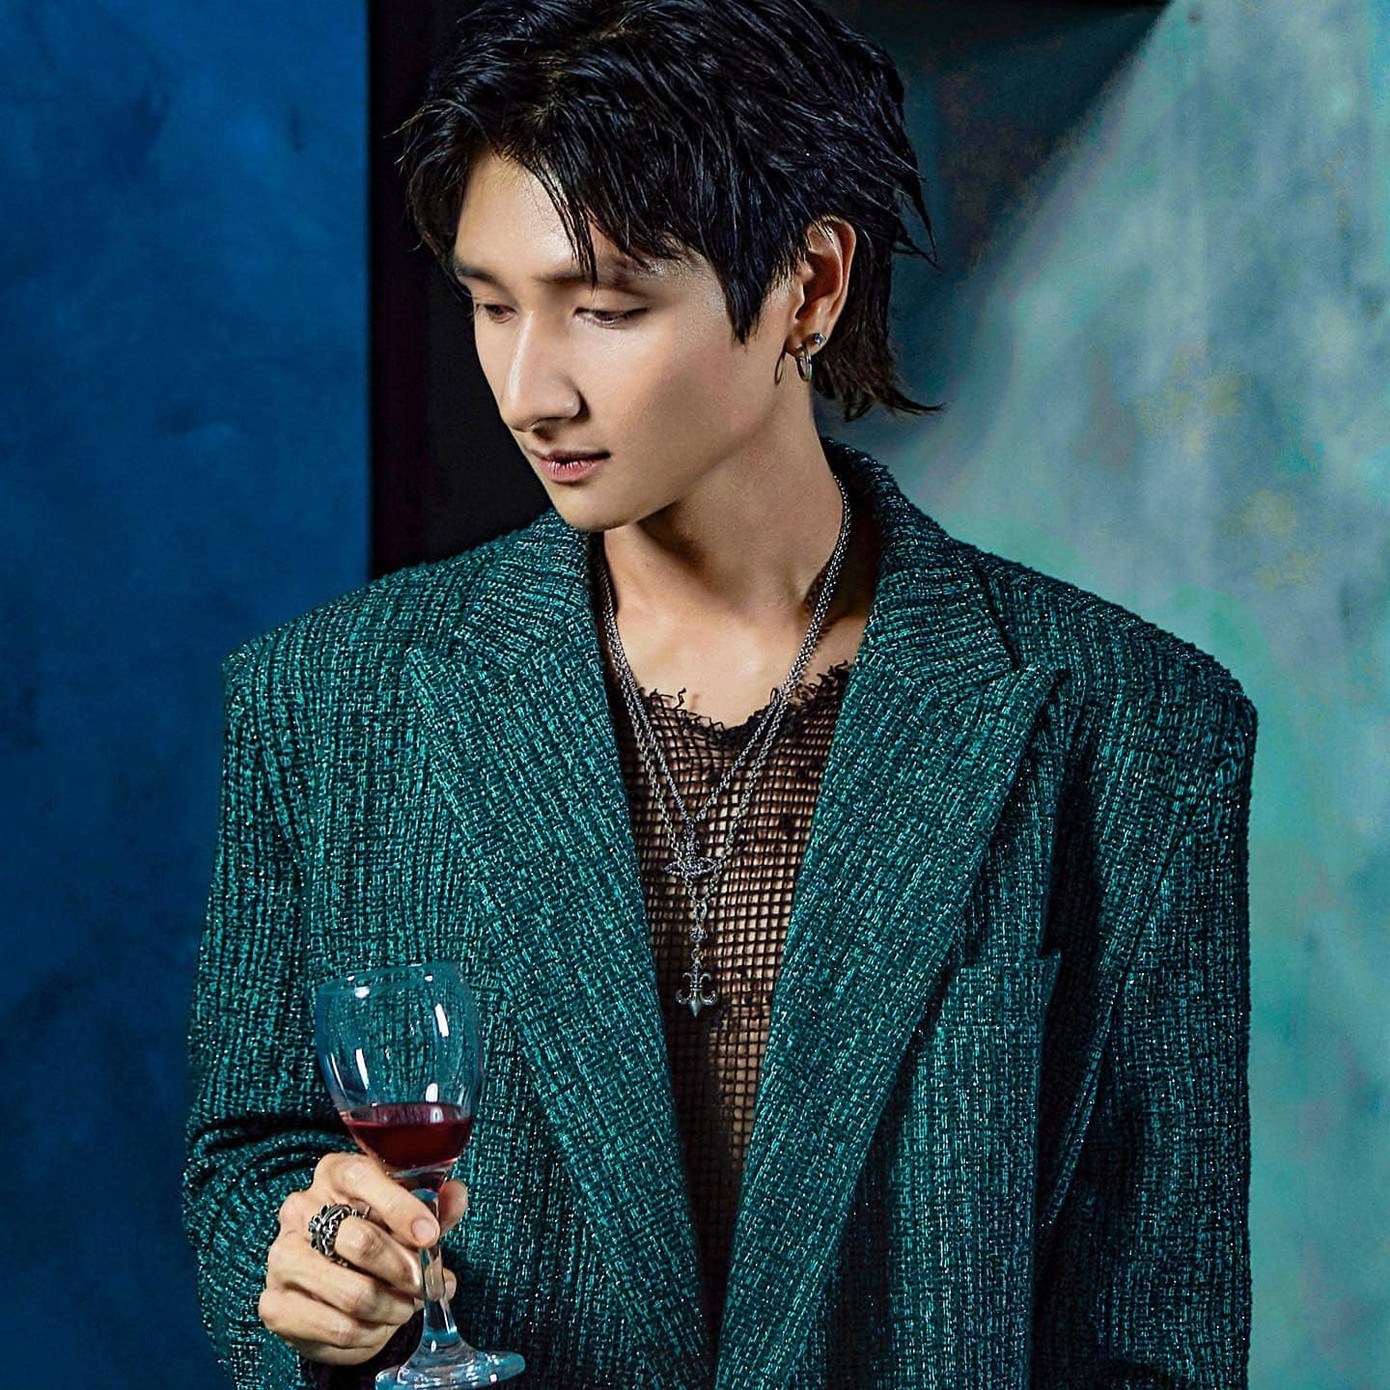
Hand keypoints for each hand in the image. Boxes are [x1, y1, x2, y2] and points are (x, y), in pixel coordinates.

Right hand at [259, 1151, 469, 1366]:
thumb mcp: (407, 1215)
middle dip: (404, 1269)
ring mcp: (283, 1257)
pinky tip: (378, 1324)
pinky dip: (368, 1332)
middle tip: (424, 1283)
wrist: (328, 1282)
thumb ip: (434, 1206)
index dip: (400, 1206)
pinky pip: (335, 1327)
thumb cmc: (375, 1235)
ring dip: (391, 1306)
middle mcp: (300, 1209)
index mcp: (333, 1173)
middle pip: (360, 1240)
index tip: (429, 1234)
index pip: (362, 1176)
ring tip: (406, 1306)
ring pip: (352, 1292)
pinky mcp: (275, 1303)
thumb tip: (457, 1195)